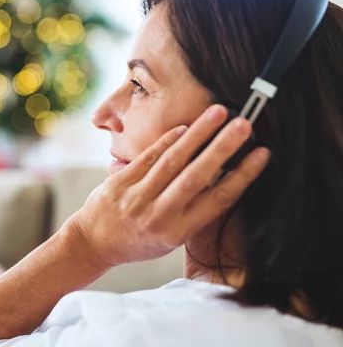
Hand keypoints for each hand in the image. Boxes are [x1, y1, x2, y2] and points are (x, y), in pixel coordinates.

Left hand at [68, 104, 270, 266]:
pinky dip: (168, 140)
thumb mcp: (170, 238)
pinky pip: (148, 156)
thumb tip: (221, 178)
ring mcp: (137, 197)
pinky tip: (185, 126)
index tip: (262, 153)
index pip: (218, 200)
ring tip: (218, 113)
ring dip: (198, 134)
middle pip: (197, 176)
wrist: (93, 243)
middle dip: (223, 148)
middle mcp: (159, 215)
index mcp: (178, 232)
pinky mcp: (120, 182)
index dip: (243, 175)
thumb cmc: (138, 241)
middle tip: (244, 124)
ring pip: (172, 161)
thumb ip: (192, 212)